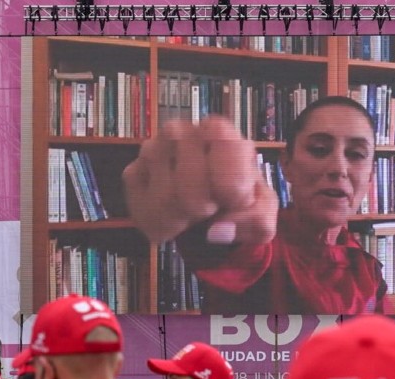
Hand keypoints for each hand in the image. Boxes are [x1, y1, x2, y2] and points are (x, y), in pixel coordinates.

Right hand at [123, 116, 277, 245]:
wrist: (208, 212)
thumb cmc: (237, 201)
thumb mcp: (261, 211)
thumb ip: (255, 219)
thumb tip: (218, 232)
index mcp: (219, 131)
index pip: (219, 138)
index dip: (227, 179)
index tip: (233, 199)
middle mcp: (181, 132)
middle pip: (190, 176)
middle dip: (204, 205)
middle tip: (210, 209)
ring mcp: (152, 150)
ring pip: (165, 197)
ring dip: (183, 218)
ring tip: (192, 215)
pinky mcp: (132, 175)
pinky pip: (143, 209)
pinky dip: (162, 226)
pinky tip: (173, 220)